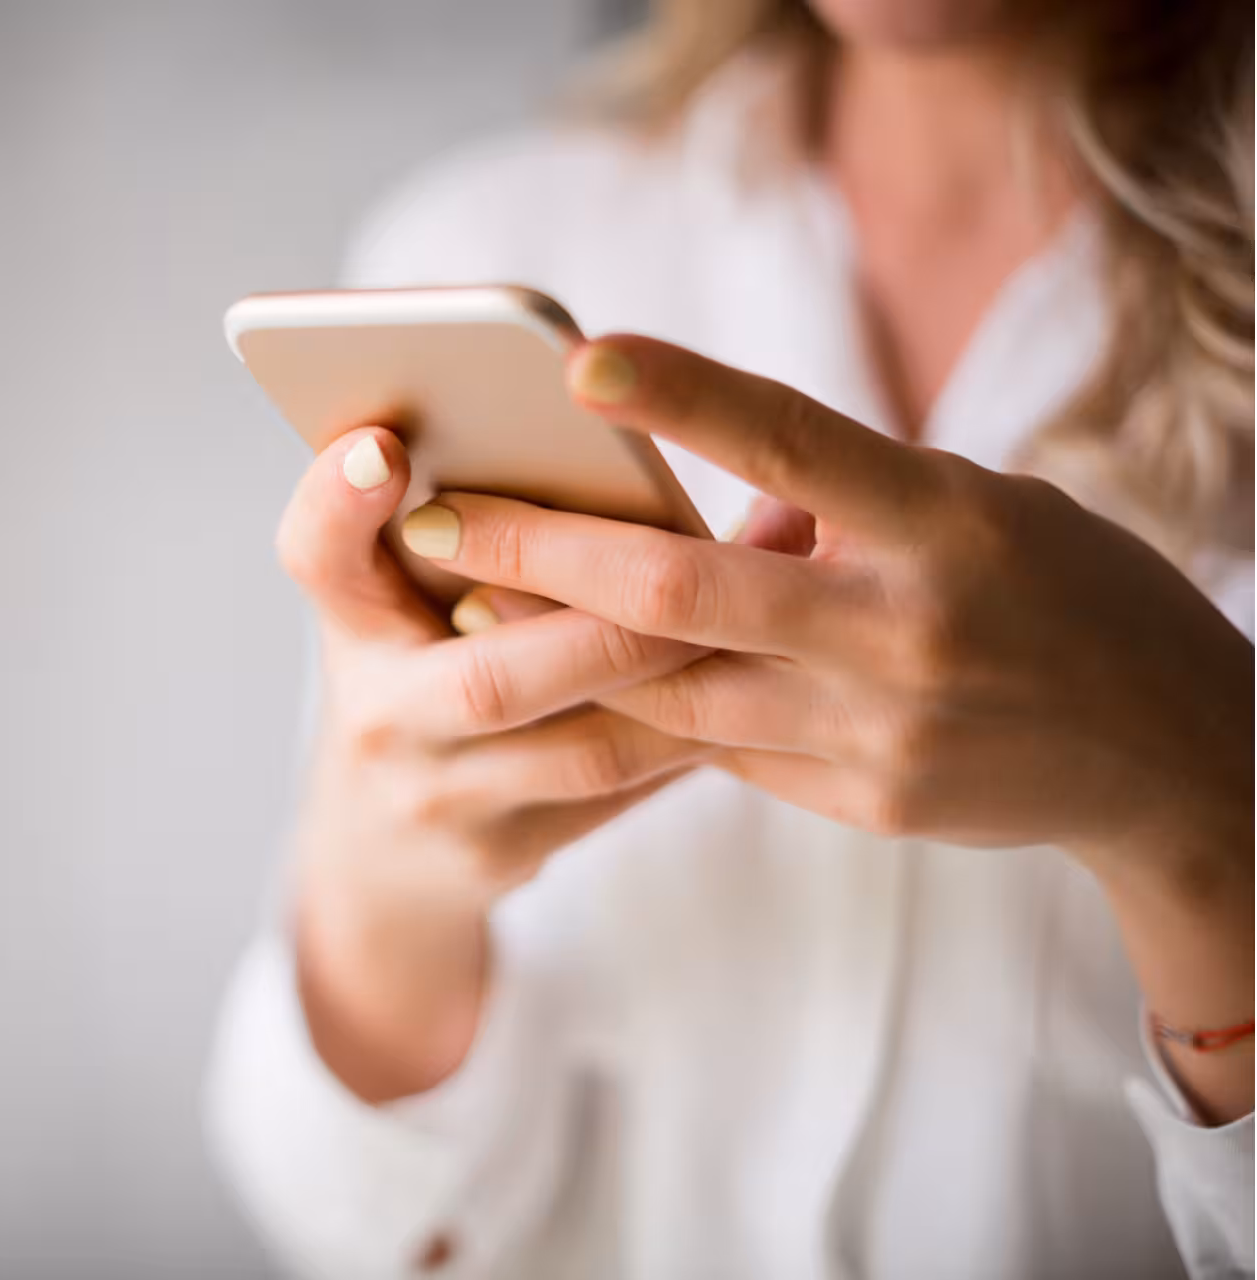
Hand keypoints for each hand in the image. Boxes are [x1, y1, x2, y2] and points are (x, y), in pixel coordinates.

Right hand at [275, 426, 710, 1100]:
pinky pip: (622, 792)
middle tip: (709, 560)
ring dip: (688, 682)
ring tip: (769, 614)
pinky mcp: (501, 856)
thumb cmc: (415, 672)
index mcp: (346, 622)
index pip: (317, 554)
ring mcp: (438, 800)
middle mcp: (378, 717)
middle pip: (492, 677)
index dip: (338, 501)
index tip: (385, 447)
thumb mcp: (401, 598)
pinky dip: (695, 734)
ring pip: (587, 749)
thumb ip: (466, 525)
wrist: (380, 850)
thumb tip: (607, 420)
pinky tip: (762, 685)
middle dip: (614, 623)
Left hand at [399, 335, 1252, 877]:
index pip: (797, 441)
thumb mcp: (980, 511)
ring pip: (673, 688)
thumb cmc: (1062, 593)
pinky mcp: (863, 801)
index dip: (685, 398)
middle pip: (683, 592)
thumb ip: (846, 503)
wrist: (1171, 759)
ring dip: (556, 643)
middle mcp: (907, 629)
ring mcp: (882, 731)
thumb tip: (710, 502)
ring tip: (462, 595)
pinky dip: (644, 705)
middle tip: (430, 515)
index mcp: (949, 521)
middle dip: (539, 550)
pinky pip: (721, 749)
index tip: (577, 360)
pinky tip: (569, 673)